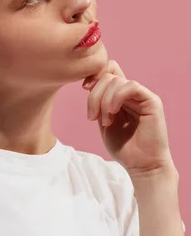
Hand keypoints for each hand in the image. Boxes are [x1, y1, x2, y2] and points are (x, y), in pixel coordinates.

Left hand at [82, 60, 176, 178]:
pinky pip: (131, 86)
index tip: (84, 88)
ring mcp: (142, 95)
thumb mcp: (103, 120)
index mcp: (120, 95)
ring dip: (104, 101)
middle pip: (108, 75)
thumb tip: (88, 82)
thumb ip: (98, 101)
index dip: (93, 75)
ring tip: (106, 121)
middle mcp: (131, 92)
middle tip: (93, 117)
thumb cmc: (124, 147)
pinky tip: (113, 112)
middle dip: (95, 94)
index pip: (108, 70)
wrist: (142, 166)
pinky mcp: (152, 101)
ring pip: (116, 80)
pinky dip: (117, 97)